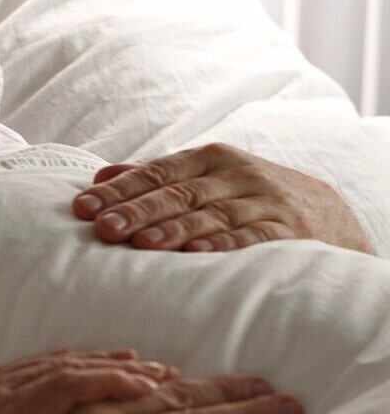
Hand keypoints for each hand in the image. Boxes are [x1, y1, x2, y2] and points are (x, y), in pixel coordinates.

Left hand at [0, 349, 171, 413]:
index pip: (65, 388)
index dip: (111, 383)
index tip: (153, 384)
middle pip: (67, 368)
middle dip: (118, 368)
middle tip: (166, 373)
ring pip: (50, 363)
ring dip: (96, 361)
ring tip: (137, 364)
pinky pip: (31, 367)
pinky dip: (65, 363)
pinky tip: (76, 368)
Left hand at [73, 143, 371, 253]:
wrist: (330, 213)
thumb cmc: (248, 196)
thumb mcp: (207, 177)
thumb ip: (155, 177)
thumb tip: (99, 176)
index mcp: (210, 158)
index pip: (156, 173)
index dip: (118, 190)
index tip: (83, 207)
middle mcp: (237, 175)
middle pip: (179, 194)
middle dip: (138, 210)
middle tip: (103, 227)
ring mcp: (265, 202)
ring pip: (212, 216)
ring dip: (175, 230)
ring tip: (141, 244)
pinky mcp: (290, 231)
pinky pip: (253, 238)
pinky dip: (224, 246)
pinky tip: (197, 255)